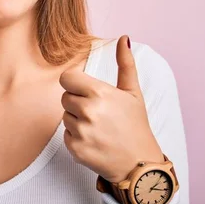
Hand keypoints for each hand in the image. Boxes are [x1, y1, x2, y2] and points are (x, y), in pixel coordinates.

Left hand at [60, 35, 163, 182]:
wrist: (139, 164)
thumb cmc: (136, 125)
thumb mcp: (133, 93)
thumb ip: (125, 64)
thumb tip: (123, 38)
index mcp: (99, 93)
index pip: (67, 78)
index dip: (75, 83)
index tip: (87, 90)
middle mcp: (87, 111)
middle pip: (65, 97)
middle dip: (78, 102)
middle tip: (98, 112)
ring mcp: (80, 131)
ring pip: (65, 116)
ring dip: (77, 120)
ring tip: (98, 127)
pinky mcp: (75, 149)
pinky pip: (65, 135)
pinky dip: (77, 137)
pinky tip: (94, 140)